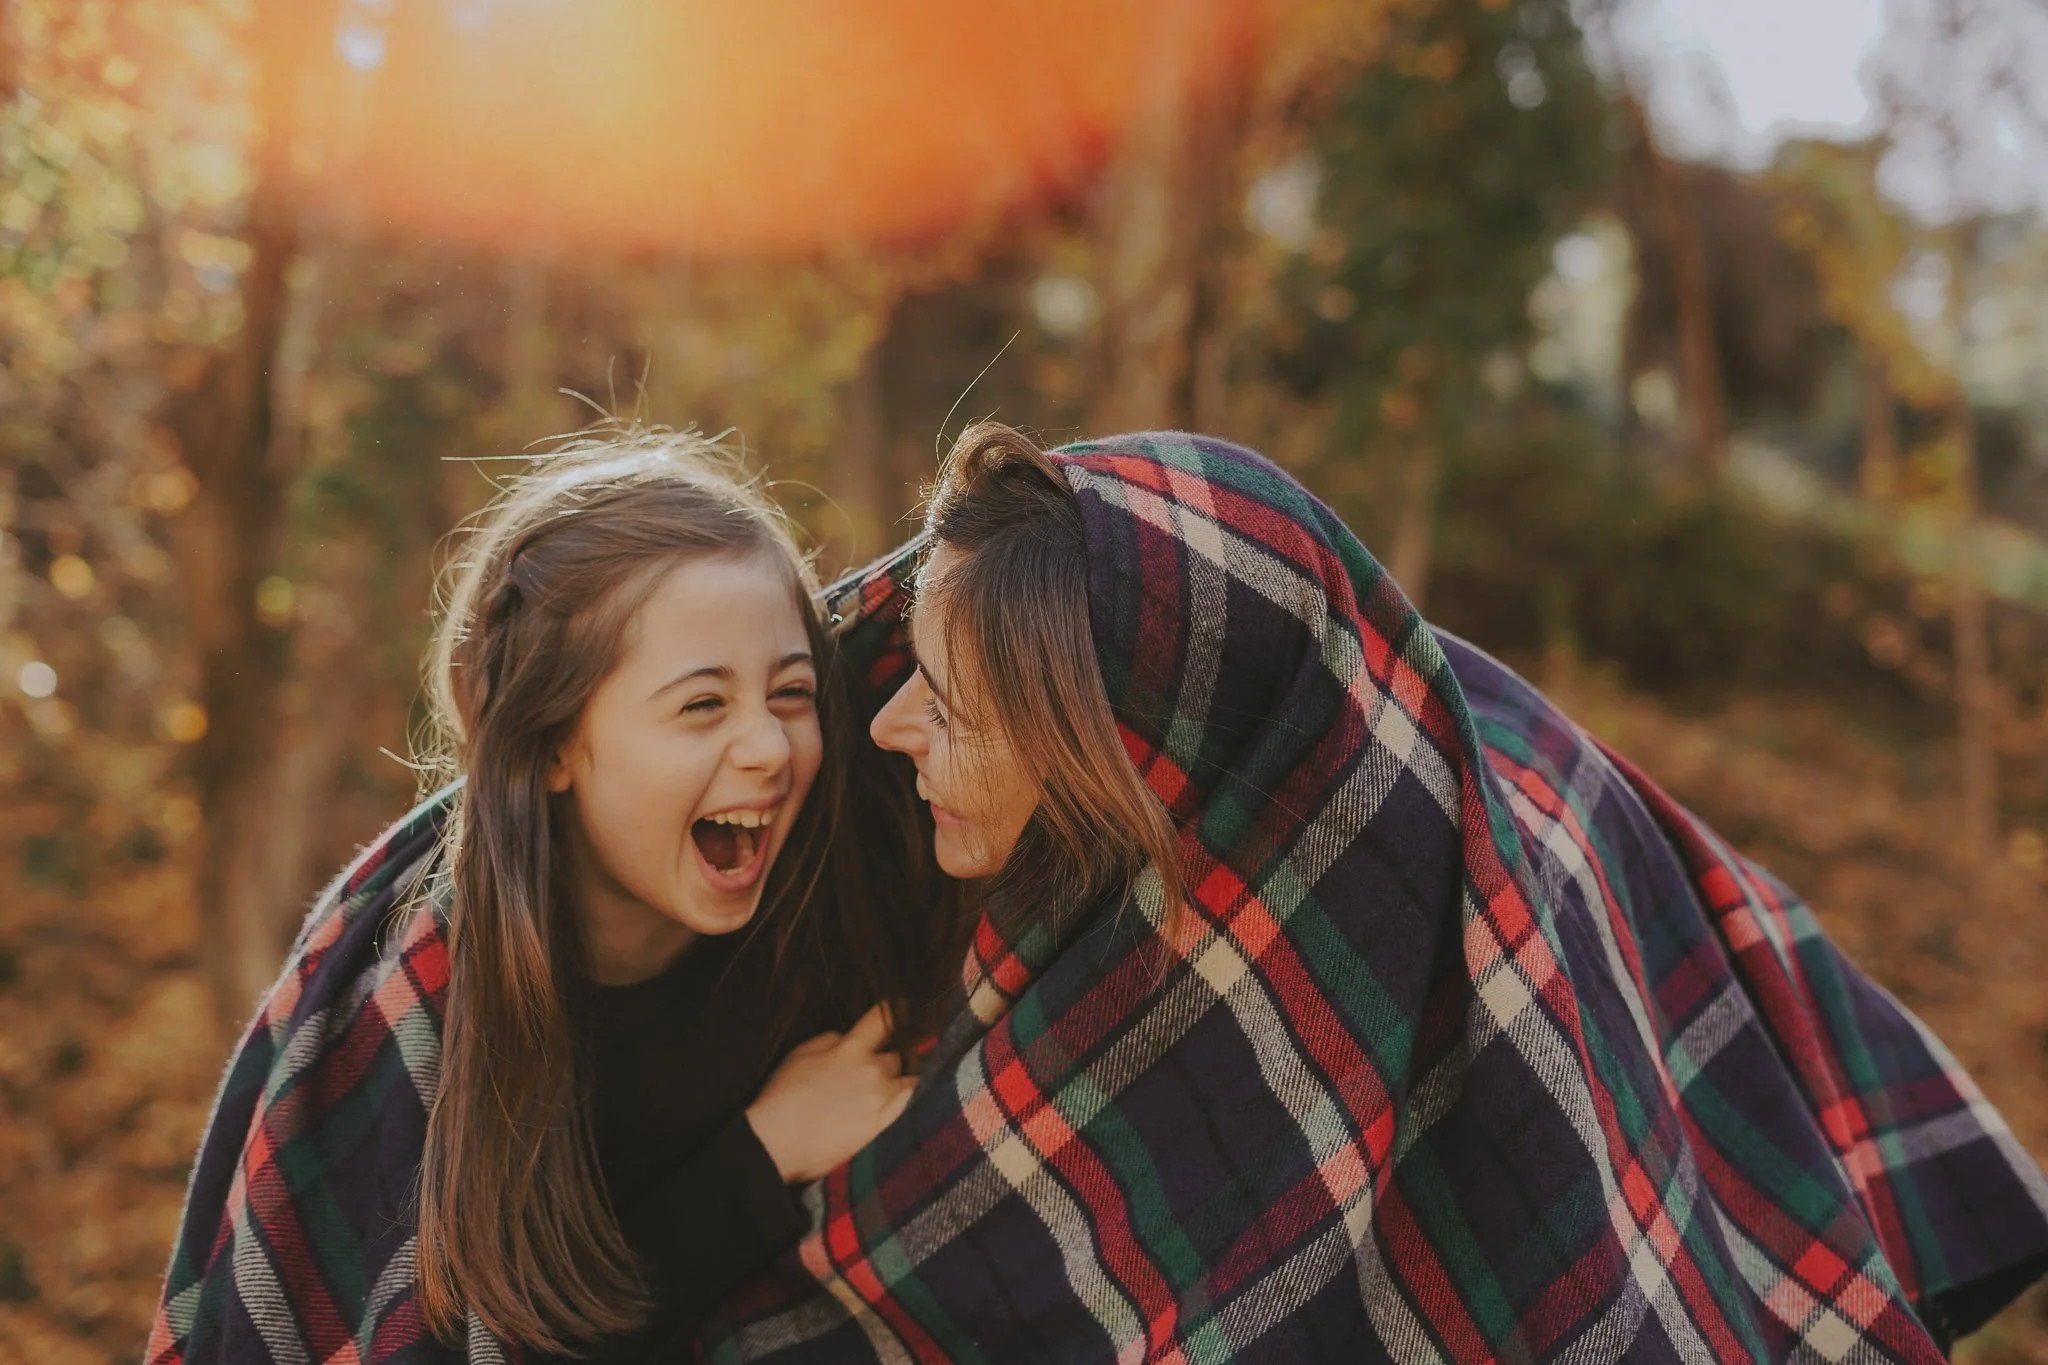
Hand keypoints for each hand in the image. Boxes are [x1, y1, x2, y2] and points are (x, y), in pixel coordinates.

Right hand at [745, 1003, 915, 1183]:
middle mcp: (872, 1071)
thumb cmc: (784, 1094)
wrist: (778, 1141)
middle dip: (886, 1056)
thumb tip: (846, 1039)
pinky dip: (904, 1094)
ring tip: (887, 1081)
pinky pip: (905, 1103)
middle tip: (874, 1062)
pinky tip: (899, 1094)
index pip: (882, 1020)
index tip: (897, 1008)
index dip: (891, 1011)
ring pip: (905, 1079)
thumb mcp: (801, 1053)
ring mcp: (880, 1099)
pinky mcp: (881, 1124)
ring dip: (898, 1077)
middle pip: (895, 1055)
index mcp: (851, 1049)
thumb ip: (830, 1040)